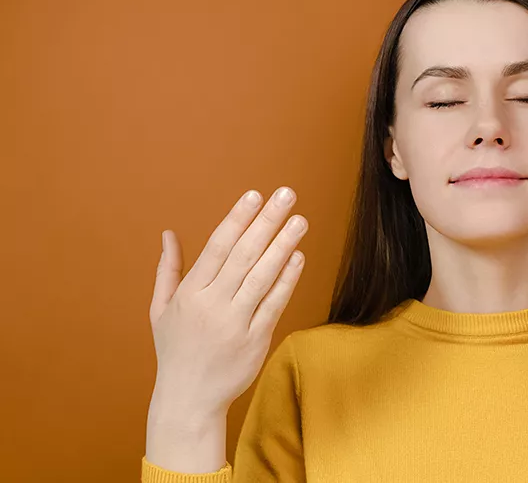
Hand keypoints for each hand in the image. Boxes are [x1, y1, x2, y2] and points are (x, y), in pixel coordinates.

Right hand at [149, 186, 307, 419]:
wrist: (188, 399)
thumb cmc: (175, 350)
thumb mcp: (161, 309)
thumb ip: (168, 269)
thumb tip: (168, 233)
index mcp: (190, 293)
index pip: (217, 247)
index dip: (237, 219)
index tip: (254, 195)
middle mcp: (213, 304)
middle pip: (244, 255)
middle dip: (267, 221)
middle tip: (287, 195)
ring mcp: (236, 322)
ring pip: (263, 276)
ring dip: (283, 245)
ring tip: (300, 220)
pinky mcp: (256, 339)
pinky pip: (275, 303)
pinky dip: (287, 279)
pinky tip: (298, 256)